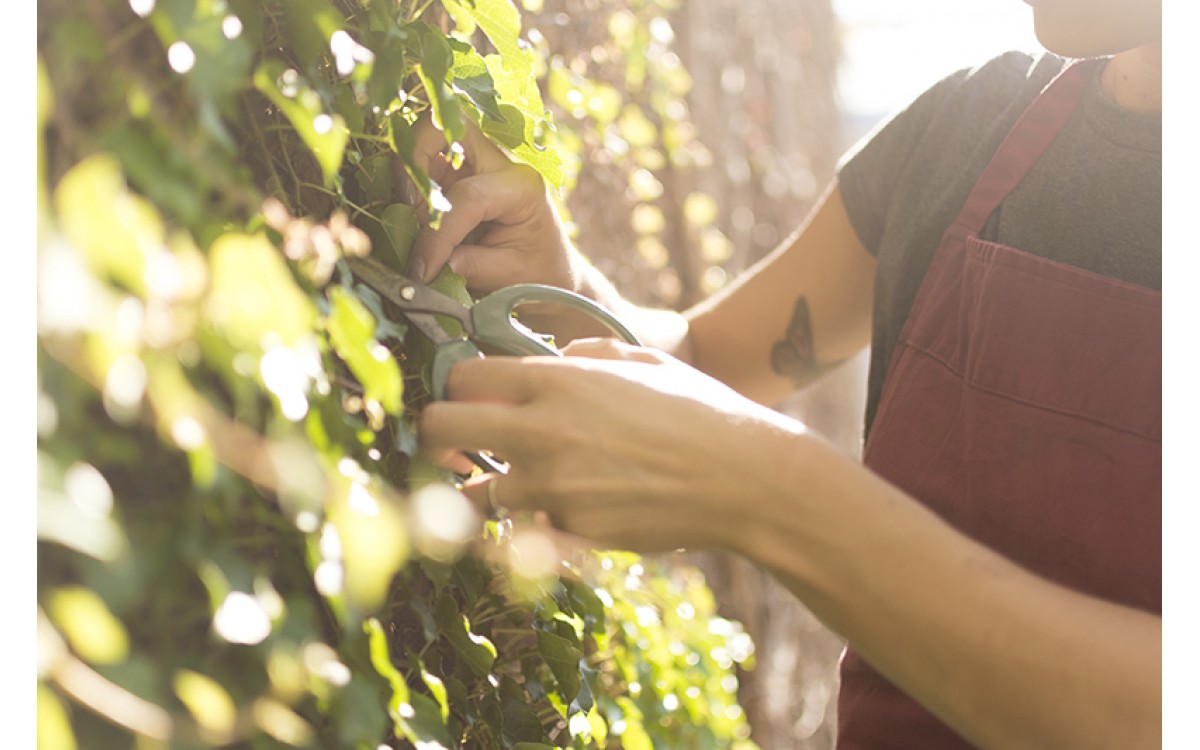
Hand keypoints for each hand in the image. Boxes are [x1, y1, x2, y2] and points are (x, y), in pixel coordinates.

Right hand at [403, 116, 576, 291]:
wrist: (550, 271)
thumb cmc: (537, 272)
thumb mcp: (509, 275)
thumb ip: (469, 266)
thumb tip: (424, 263)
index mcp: (521, 186)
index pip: (468, 196)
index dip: (437, 234)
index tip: (422, 269)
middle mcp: (497, 162)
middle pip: (441, 127)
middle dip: (413, 163)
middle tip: (410, 214)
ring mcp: (474, 161)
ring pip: (425, 137)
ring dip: (407, 173)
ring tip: (412, 219)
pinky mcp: (455, 172)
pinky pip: (421, 160)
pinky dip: (408, 181)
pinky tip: (414, 215)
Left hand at [418, 338, 806, 551]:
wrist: (742, 477)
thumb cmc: (698, 410)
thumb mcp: (643, 360)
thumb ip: (587, 352)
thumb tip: (555, 357)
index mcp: (556, 381)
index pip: (462, 377)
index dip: (458, 386)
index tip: (467, 397)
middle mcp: (541, 431)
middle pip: (442, 428)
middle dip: (437, 435)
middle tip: (454, 445)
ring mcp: (551, 488)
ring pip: (481, 492)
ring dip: (494, 488)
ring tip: (532, 481)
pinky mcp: (568, 533)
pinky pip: (531, 527)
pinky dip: (542, 521)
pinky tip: (580, 506)